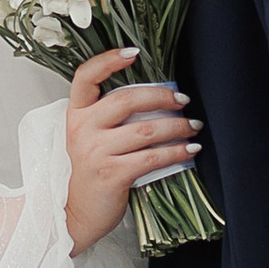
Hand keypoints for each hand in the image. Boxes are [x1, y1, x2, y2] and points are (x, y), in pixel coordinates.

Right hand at [62, 53, 201, 251]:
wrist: (74, 215)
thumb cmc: (89, 174)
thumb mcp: (90, 139)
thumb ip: (110, 119)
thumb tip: (155, 100)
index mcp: (76, 115)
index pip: (85, 77)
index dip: (108, 60)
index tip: (133, 52)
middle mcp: (83, 129)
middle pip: (126, 99)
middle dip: (161, 96)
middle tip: (183, 100)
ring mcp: (95, 152)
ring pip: (146, 129)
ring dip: (177, 125)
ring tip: (193, 126)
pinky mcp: (112, 174)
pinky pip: (152, 157)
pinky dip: (176, 151)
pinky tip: (190, 150)